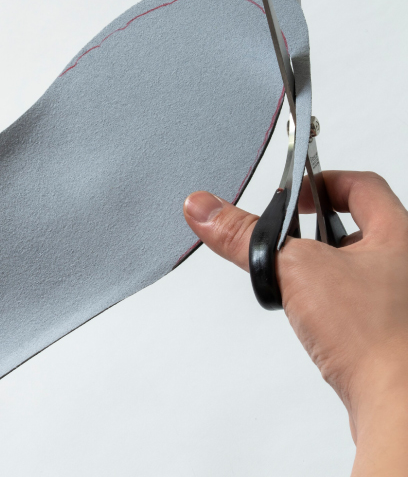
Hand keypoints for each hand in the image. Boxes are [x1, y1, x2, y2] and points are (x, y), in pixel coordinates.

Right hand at [184, 171, 407, 476]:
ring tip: (295, 281)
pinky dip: (330, 302)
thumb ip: (244, 235)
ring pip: (356, 268)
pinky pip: (357, 303)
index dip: (321, 182)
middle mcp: (406, 265)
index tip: (292, 195)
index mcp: (400, 234)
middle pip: (358, 225)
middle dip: (315, 230)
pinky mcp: (391, 334)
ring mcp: (400, 302)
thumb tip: (204, 209)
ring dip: (321, 269)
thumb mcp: (294, 269)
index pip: (361, 186)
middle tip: (288, 238)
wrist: (401, 408)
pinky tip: (313, 318)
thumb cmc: (377, 338)